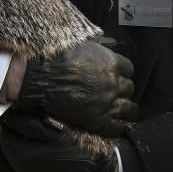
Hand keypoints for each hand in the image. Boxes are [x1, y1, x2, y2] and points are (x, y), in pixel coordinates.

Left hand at [0, 112, 117, 171]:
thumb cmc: (81, 148)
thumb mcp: (56, 131)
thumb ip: (30, 124)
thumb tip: (11, 117)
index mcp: (26, 157)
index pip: (4, 135)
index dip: (6, 120)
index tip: (12, 109)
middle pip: (7, 146)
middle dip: (11, 130)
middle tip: (20, 115)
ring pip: (15, 156)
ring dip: (18, 141)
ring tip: (30, 127)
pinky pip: (25, 165)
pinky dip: (26, 152)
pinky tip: (39, 143)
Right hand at [16, 39, 137, 136]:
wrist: (42, 77)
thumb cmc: (60, 57)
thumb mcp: (84, 44)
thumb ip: (102, 45)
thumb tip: (113, 43)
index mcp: (112, 63)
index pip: (129, 69)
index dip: (123, 73)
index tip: (119, 76)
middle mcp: (114, 83)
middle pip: (129, 88)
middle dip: (123, 90)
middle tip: (117, 93)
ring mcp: (107, 103)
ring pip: (129, 109)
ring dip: (129, 110)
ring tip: (128, 112)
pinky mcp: (98, 120)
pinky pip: (117, 127)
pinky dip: (119, 128)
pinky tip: (119, 127)